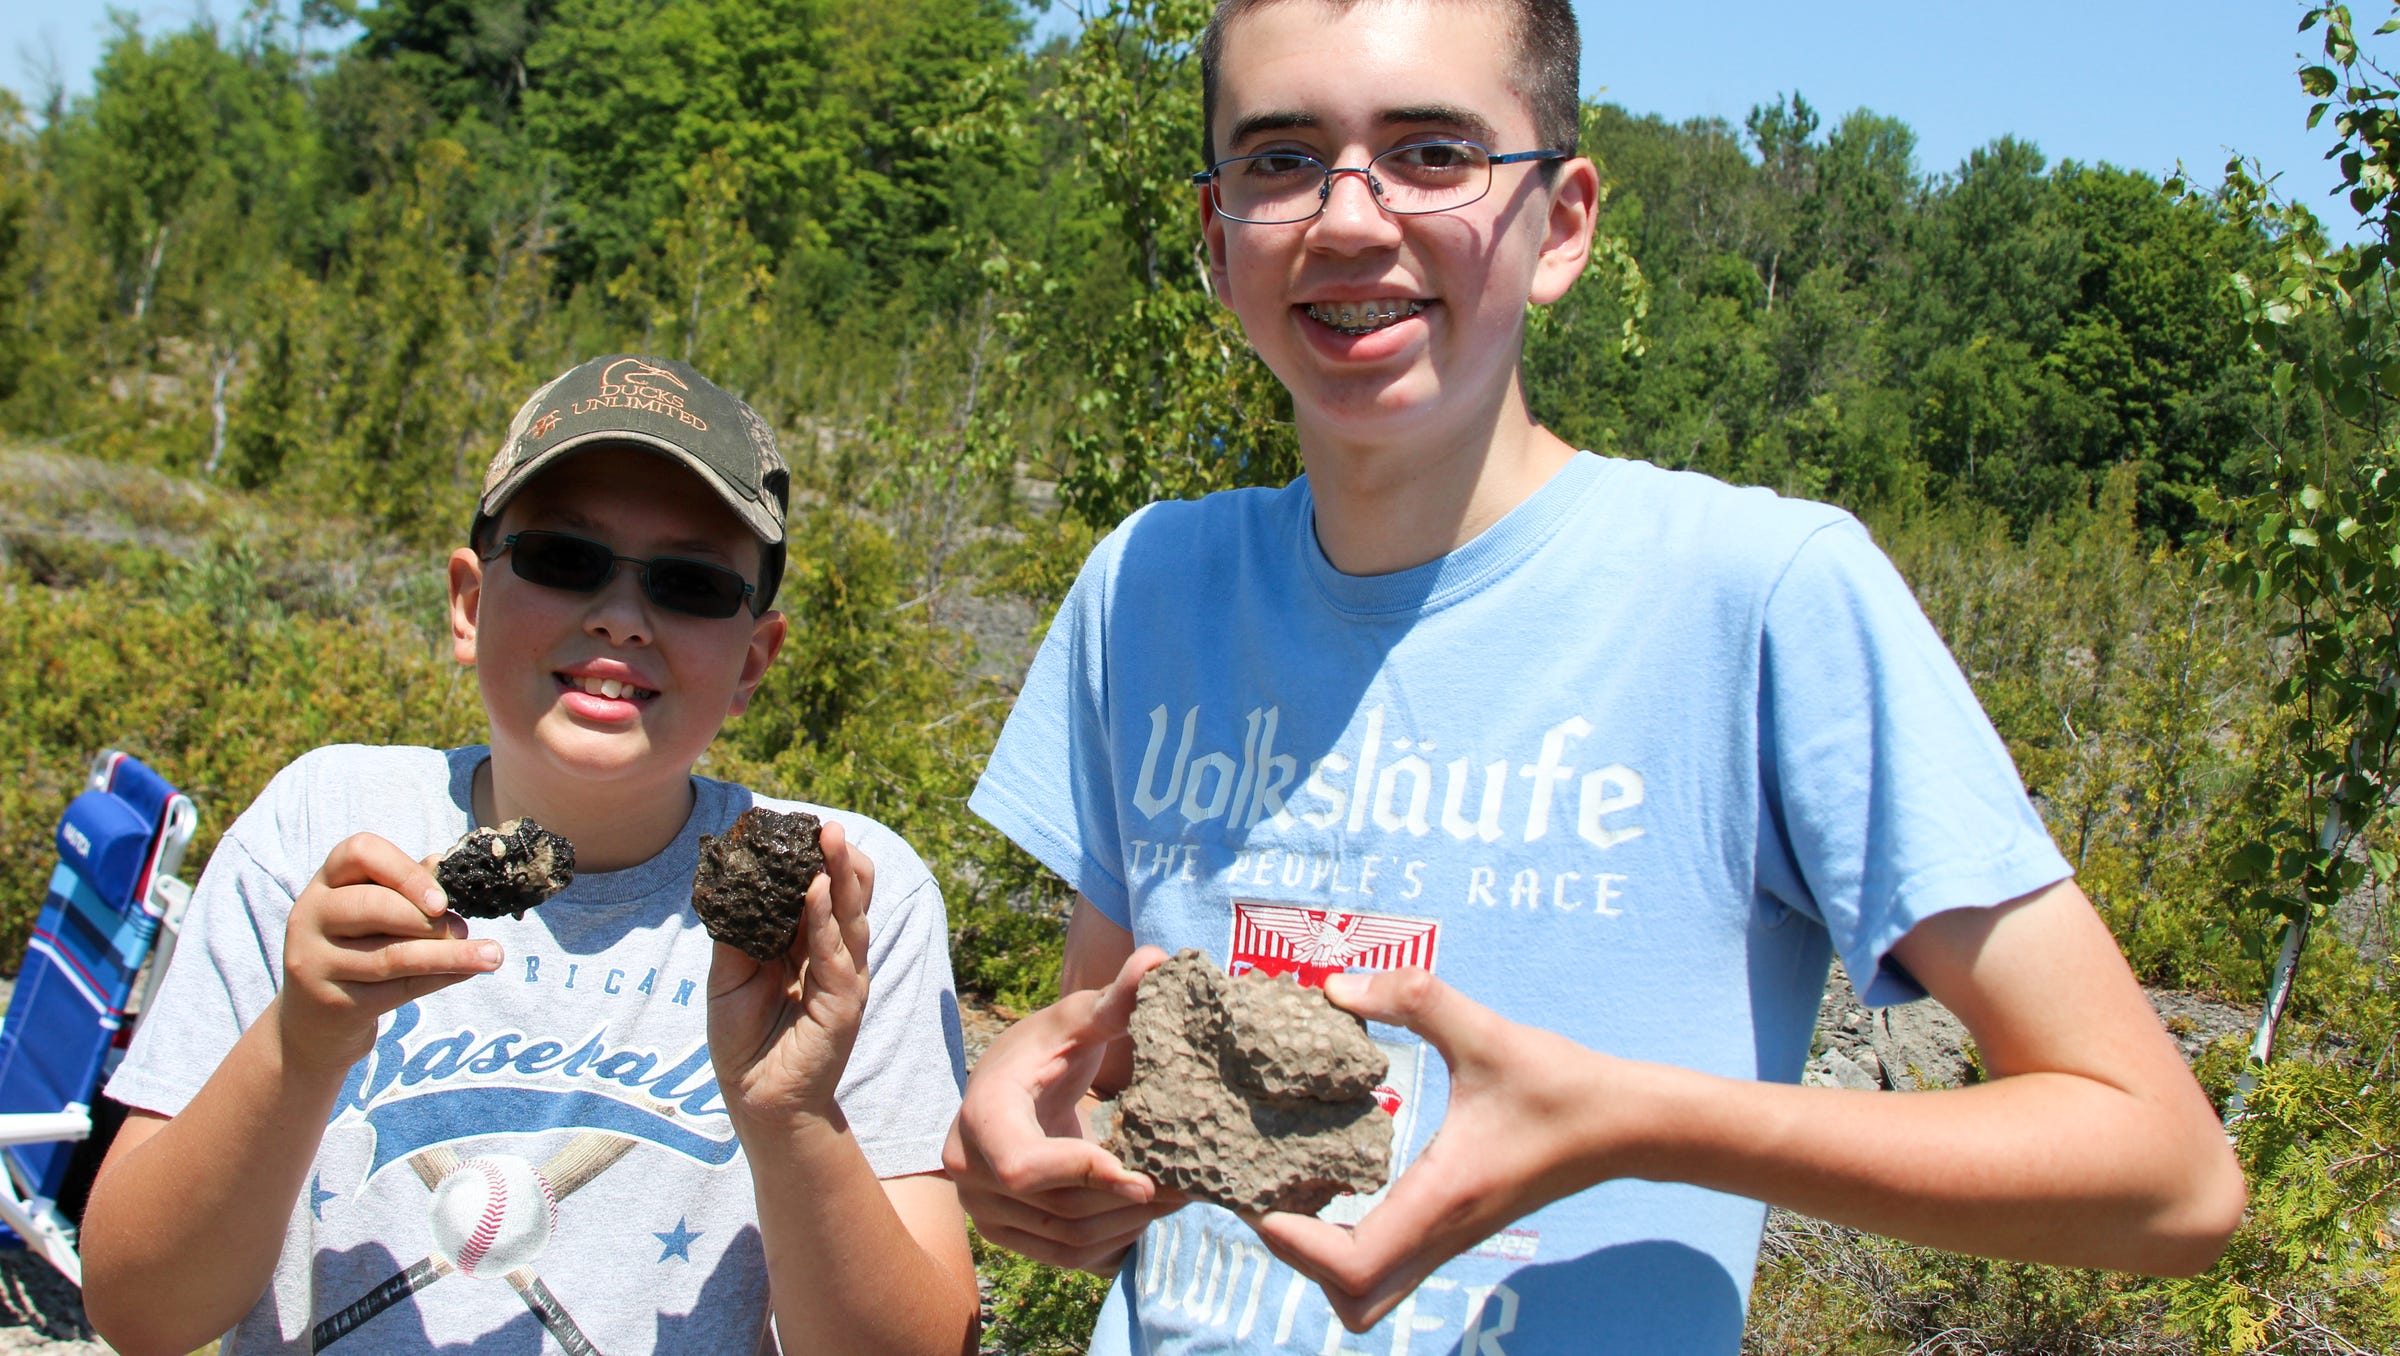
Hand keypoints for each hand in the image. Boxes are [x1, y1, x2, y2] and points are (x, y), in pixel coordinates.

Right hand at [279, 832, 500, 1075]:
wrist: (310, 1022)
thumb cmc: (357, 948)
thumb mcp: (371, 911)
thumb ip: (406, 889)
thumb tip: (446, 865)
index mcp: (325, 882)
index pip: (359, 853)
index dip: (406, 871)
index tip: (441, 899)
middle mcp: (310, 917)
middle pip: (374, 906)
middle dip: (428, 920)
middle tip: (462, 930)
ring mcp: (316, 962)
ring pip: (391, 955)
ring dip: (450, 954)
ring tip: (491, 955)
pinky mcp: (334, 1002)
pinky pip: (398, 989)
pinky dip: (441, 978)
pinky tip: (469, 971)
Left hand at [709, 819, 874, 1133]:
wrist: (755, 1097)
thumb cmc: (744, 1037)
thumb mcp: (731, 973)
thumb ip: (739, 932)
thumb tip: (731, 881)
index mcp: (809, 945)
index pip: (822, 891)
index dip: (815, 859)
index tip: (797, 827)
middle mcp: (833, 955)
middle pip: (847, 895)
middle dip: (838, 857)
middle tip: (824, 825)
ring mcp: (844, 977)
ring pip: (851, 916)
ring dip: (841, 875)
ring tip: (830, 840)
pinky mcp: (844, 1001)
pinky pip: (836, 953)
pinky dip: (828, 919)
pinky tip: (817, 890)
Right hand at [942, 946, 1181, 1271]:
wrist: (1014, 1092)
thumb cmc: (1048, 1049)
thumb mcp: (1077, 1020)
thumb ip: (1116, 998)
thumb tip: (1158, 959)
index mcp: (980, 1116)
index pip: (1021, 1165)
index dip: (1080, 1174)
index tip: (1141, 1174)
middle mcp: (971, 1174)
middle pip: (1056, 1210)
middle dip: (1125, 1202)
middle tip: (1186, 1185)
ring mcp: (989, 1213)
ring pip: (1067, 1242)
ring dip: (1128, 1226)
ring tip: (1177, 1196)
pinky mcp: (1014, 1238)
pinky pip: (1069, 1259)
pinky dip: (1114, 1242)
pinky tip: (1147, 1212)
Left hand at [1246, 967, 1610, 1332]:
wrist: (1625, 1125)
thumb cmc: (1559, 1083)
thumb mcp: (1486, 1030)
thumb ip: (1413, 999)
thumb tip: (1336, 986)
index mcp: (1443, 1195)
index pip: (1353, 1266)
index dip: (1296, 1245)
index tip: (1261, 1199)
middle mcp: (1444, 1232)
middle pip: (1355, 1302)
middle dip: (1300, 1262)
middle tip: (1270, 1200)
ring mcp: (1452, 1239)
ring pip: (1373, 1294)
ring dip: (1324, 1260)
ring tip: (1296, 1194)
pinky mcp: (1457, 1230)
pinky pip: (1390, 1266)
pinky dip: (1351, 1246)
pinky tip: (1338, 1185)